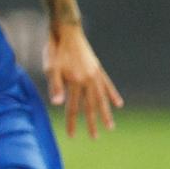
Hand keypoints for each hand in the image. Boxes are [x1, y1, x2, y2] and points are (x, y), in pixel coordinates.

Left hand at [46, 24, 122, 138]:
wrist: (66, 30)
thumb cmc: (55, 49)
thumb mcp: (50, 68)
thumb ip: (56, 86)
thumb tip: (58, 104)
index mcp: (76, 81)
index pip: (73, 107)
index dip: (72, 122)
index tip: (72, 136)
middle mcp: (88, 80)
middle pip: (91, 106)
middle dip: (92, 123)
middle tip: (95, 138)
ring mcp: (95, 74)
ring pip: (102, 98)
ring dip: (106, 113)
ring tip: (111, 126)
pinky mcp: (98, 69)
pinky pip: (108, 85)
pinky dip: (113, 95)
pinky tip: (119, 104)